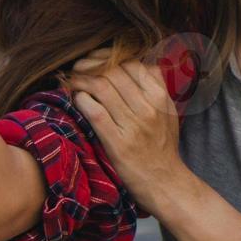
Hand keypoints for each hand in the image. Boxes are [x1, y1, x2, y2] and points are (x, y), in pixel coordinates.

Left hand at [65, 55, 190, 215]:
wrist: (165, 182)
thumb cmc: (163, 147)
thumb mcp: (168, 112)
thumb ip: (156, 87)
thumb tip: (136, 63)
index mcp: (161, 97)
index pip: (132, 64)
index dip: (109, 57)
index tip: (95, 60)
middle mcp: (149, 107)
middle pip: (114, 72)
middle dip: (91, 65)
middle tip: (78, 68)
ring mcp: (134, 124)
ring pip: (102, 87)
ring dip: (82, 80)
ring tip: (73, 81)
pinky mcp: (118, 142)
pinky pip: (94, 111)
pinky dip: (81, 100)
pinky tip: (76, 99)